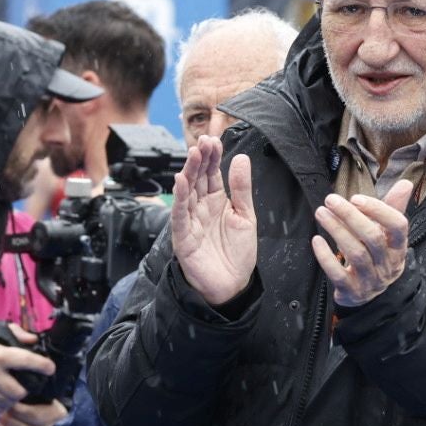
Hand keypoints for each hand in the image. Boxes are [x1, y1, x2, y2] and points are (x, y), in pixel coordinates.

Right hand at [0, 325, 54, 413]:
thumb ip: (15, 333)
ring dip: (16, 396)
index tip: (50, 368)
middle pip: (20, 390)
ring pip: (11, 401)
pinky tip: (3, 394)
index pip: (26, 360)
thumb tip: (33, 340)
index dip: (42, 365)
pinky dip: (5, 403)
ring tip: (14, 387)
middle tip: (27, 381)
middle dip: (27, 388)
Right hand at [171, 136, 257, 307]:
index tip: (213, 140)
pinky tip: (180, 182)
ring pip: (187, 192)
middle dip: (199, 159)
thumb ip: (242, 189)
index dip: (212, 157)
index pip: (211, 173)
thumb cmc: (238, 253)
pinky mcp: (183, 237)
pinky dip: (179, 199)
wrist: (232, 286)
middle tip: (203, 142)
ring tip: (192, 154)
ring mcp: (190, 221)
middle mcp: (201, 208)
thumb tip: (241, 157)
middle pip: (198, 178)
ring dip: (188, 172)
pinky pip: (179, 215)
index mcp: (216, 201)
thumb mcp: (246, 216)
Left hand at [311, 183, 412, 306]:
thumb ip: (393, 207)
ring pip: (356, 254)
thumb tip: (406, 183)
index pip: (398, 226)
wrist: (367, 292)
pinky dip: (326, 257)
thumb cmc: (376, 254)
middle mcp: (388, 265)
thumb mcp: (386, 233)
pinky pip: (339, 274)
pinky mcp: (352, 292)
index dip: (379, 210)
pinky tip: (317, 240)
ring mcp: (371, 280)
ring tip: (321, 212)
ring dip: (336, 230)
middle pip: (373, 238)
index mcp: (399, 247)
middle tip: (331, 199)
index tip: (355, 198)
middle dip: (350, 216)